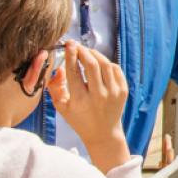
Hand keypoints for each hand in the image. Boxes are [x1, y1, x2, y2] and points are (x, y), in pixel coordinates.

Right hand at [49, 42, 130, 171]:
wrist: (103, 133)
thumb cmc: (78, 119)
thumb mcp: (61, 107)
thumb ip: (55, 88)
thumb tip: (58, 69)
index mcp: (80, 100)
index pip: (74, 72)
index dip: (71, 55)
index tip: (69, 44)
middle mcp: (98, 96)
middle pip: (92, 65)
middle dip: (83, 51)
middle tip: (77, 46)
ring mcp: (113, 93)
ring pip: (105, 64)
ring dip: (95, 54)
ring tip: (87, 52)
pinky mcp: (123, 91)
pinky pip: (116, 69)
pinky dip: (106, 63)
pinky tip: (99, 62)